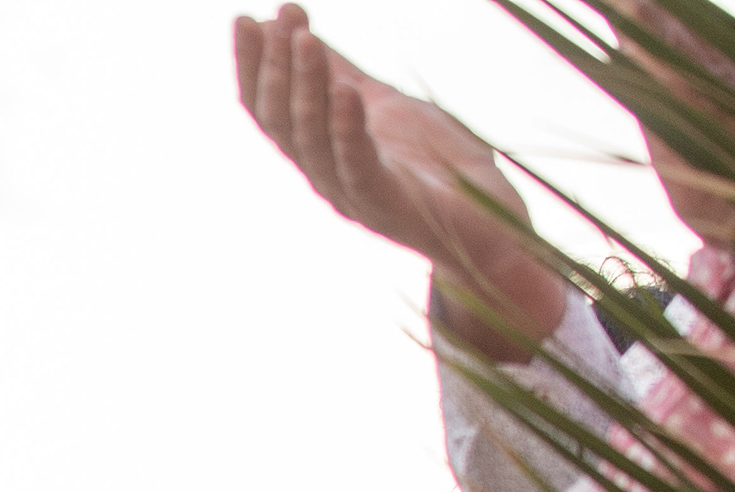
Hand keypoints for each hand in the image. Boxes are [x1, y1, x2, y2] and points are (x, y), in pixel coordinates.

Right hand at [235, 7, 561, 360]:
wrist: (488, 227)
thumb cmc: (435, 167)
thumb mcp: (384, 104)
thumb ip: (343, 76)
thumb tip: (301, 32)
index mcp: (320, 154)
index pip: (271, 109)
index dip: (255, 67)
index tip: (247, 19)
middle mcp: (325, 177)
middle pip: (282, 122)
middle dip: (272, 70)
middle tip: (271, 21)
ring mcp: (352, 194)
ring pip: (313, 141)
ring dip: (306, 88)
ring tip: (303, 39)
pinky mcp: (388, 204)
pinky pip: (359, 165)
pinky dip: (348, 129)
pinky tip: (346, 91)